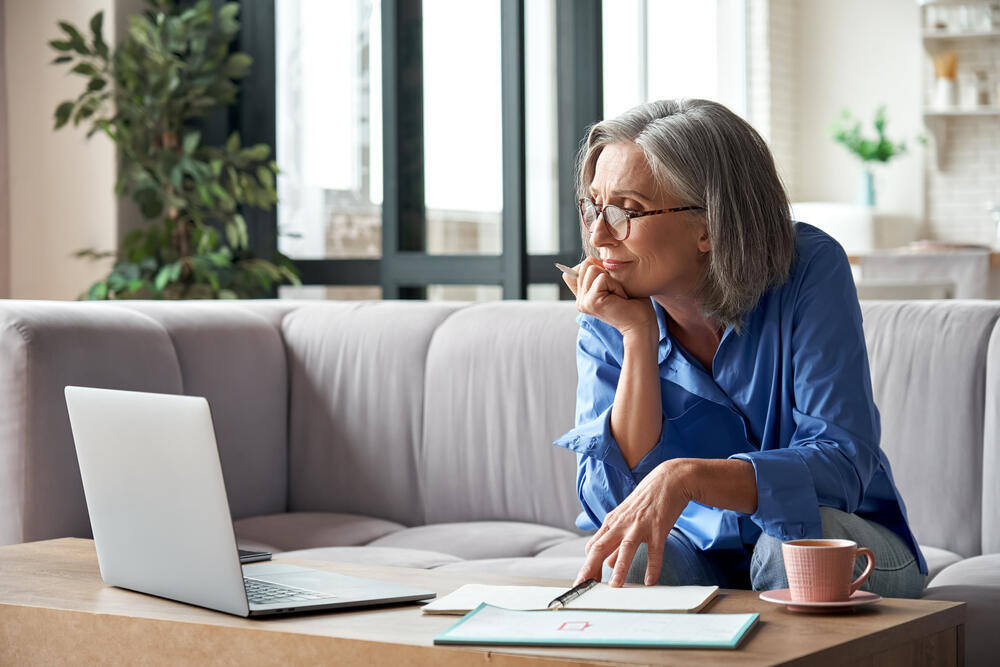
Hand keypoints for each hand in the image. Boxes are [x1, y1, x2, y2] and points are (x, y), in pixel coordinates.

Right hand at [562, 257, 654, 339]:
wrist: (642, 325)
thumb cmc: (634, 304)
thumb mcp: (614, 283)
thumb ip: (599, 273)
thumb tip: (591, 259)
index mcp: (583, 296)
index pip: (575, 270)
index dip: (594, 268)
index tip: (610, 286)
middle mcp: (580, 300)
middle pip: (585, 265)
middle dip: (606, 272)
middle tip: (617, 291)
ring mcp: (583, 302)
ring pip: (592, 268)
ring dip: (612, 279)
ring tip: (618, 295)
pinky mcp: (591, 302)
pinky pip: (602, 278)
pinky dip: (616, 285)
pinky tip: (621, 299)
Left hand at [574, 460, 692, 586]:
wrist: (668, 480)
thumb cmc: (646, 501)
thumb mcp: (626, 519)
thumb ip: (616, 542)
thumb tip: (607, 563)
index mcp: (612, 522)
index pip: (593, 546)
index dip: (587, 565)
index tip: (584, 582)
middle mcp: (621, 524)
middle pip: (600, 547)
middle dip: (590, 568)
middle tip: (583, 586)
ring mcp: (639, 525)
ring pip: (625, 548)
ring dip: (619, 568)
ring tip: (615, 586)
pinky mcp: (658, 527)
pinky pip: (654, 550)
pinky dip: (653, 567)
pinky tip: (650, 581)